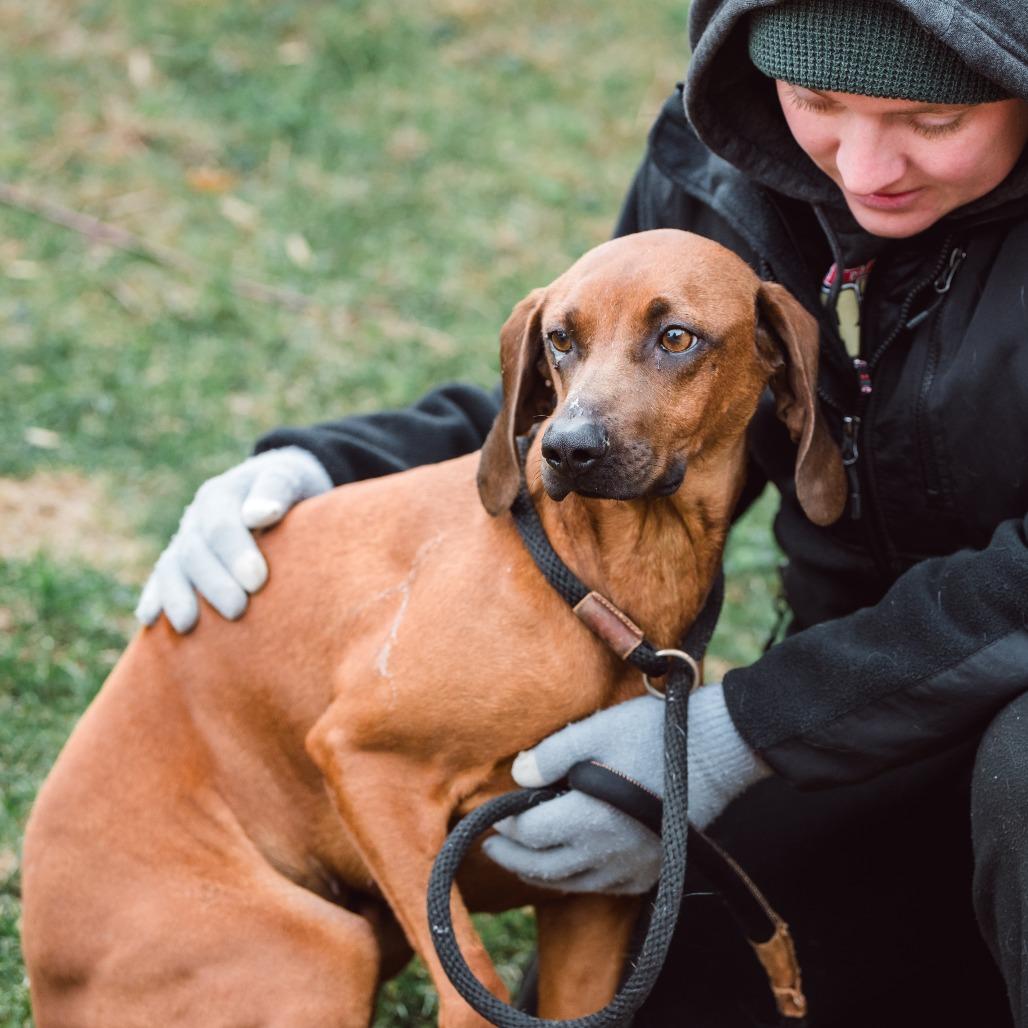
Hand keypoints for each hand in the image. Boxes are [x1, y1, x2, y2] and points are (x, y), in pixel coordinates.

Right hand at [135, 446, 331, 632]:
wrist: (279, 487)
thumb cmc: (292, 487)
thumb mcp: (289, 477)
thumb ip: (276, 489)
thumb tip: (260, 514)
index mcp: (221, 494)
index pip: (221, 525)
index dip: (235, 553)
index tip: (257, 581)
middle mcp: (197, 517)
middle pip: (194, 551)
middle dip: (213, 583)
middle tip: (237, 610)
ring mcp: (185, 539)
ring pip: (171, 567)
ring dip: (177, 596)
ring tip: (187, 625)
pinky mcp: (181, 561)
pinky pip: (161, 578)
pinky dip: (153, 597)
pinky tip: (149, 620)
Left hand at [483, 684, 769, 894]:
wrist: (719, 750)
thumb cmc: (654, 734)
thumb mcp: (596, 731)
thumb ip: (552, 755)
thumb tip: (518, 775)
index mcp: (587, 820)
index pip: (529, 832)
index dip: (504, 825)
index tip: (490, 815)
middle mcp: (606, 854)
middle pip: (543, 868)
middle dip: (512, 859)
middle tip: (490, 848)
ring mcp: (632, 868)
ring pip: (572, 884)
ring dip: (540, 875)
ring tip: (522, 861)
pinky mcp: (653, 870)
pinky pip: (605, 888)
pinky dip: (578, 882)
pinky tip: (572, 869)